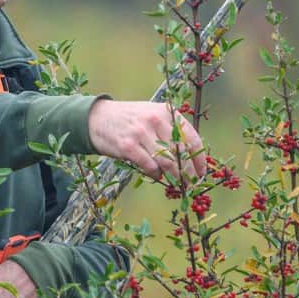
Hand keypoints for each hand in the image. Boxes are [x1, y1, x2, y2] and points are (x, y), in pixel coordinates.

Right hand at [87, 100, 207, 181]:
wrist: (97, 117)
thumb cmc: (130, 119)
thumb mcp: (153, 114)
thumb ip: (171, 130)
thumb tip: (190, 157)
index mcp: (167, 112)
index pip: (192, 138)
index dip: (199, 159)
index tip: (201, 173)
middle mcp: (156, 120)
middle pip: (181, 153)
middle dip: (189, 173)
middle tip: (191, 184)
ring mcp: (142, 133)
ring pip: (167, 162)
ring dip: (175, 177)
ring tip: (178, 185)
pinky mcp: (128, 146)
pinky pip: (150, 167)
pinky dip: (156, 175)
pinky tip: (157, 176)